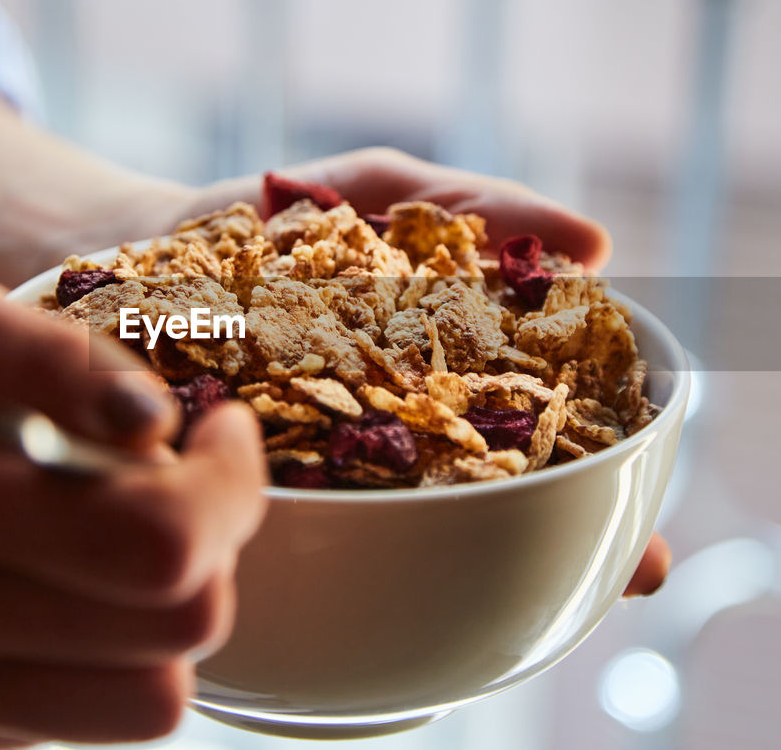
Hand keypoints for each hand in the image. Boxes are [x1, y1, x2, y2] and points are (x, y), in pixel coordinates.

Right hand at [0, 268, 266, 748]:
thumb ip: (52, 355)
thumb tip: (161, 422)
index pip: (152, 537)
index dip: (230, 482)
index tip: (219, 429)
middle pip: (181, 628)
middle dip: (218, 542)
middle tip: (178, 479)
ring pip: (153, 698)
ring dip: (172, 610)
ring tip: (124, 539)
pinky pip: (89, 720)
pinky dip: (111, 654)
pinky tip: (59, 587)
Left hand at [191, 147, 667, 594]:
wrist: (131, 245)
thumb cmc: (271, 216)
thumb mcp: (376, 191)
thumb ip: (471, 206)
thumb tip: (596, 243)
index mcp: (442, 370)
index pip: (548, 430)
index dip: (609, 483)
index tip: (649, 542)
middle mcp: (398, 434)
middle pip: (502, 494)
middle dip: (567, 532)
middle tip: (630, 574)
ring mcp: (328, 468)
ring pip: (419, 525)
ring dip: (478, 554)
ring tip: (533, 590)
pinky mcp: (253, 481)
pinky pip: (307, 520)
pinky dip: (346, 541)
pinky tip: (378, 572)